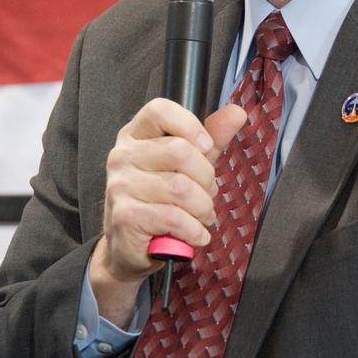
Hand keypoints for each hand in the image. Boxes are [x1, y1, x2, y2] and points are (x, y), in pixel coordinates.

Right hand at [89, 98, 246, 322]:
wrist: (130, 247)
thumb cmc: (161, 201)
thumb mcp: (189, 166)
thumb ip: (212, 138)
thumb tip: (237, 112)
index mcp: (135, 136)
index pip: (160, 110)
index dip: (190, 126)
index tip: (206, 149)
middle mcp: (122, 156)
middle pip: (180, 151)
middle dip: (206, 179)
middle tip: (206, 195)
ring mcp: (120, 186)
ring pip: (181, 188)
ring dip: (203, 209)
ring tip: (201, 218)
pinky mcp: (125, 216)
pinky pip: (174, 218)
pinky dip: (194, 230)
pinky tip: (195, 234)